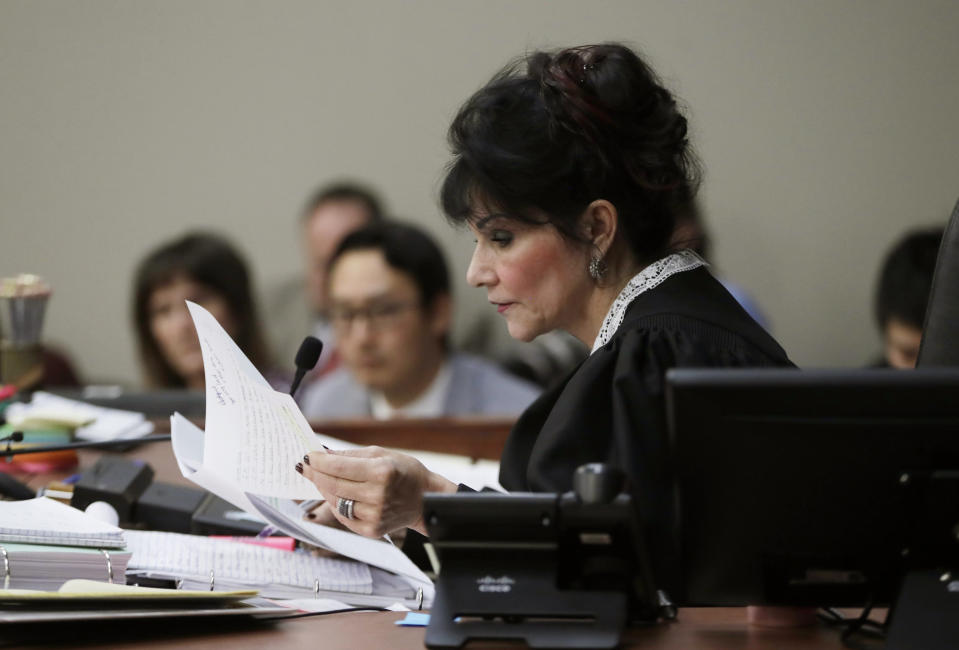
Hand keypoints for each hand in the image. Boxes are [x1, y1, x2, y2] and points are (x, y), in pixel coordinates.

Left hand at [298, 446, 456, 537]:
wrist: (426, 499)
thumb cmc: (404, 471)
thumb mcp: (380, 454)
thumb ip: (350, 455)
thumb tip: (321, 454)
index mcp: (382, 472)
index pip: (339, 467)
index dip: (318, 461)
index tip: (307, 456)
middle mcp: (378, 495)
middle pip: (333, 485)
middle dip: (315, 474)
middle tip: (305, 466)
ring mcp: (374, 515)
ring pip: (335, 502)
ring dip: (323, 489)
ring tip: (320, 479)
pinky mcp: (371, 530)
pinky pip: (343, 517)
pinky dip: (336, 504)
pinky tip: (336, 495)